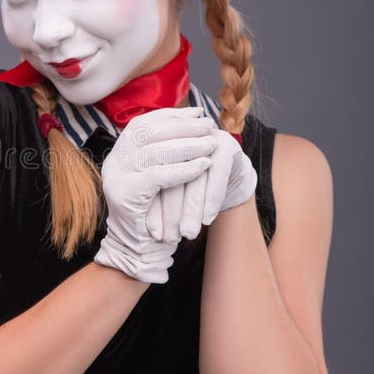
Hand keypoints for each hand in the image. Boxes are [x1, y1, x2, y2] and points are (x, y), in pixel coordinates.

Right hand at [93, 107, 215, 282]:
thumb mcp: (155, 177)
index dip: (171, 116)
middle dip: (183, 127)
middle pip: (149, 133)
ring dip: (188, 145)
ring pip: (155, 151)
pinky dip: (184, 169)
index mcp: (117, 154)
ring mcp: (116, 177)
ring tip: (211, 143)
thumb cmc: (154, 213)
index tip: (197, 113)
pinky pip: (158, 175)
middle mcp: (113, 162)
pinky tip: (203, 165)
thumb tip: (191, 122)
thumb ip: (163, 153)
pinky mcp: (125, 194)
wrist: (136, 251)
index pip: (143, 124)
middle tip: (209, 125)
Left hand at [145, 125, 257, 241]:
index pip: (151, 174)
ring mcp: (203, 136)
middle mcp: (178, 134)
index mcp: (157, 142)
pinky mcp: (225, 143)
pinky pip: (218, 173)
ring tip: (187, 234)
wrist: (227, 180)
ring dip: (191, 209)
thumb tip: (146, 232)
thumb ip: (154, 202)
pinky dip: (212, 199)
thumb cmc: (189, 190)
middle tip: (169, 238)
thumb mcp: (167, 194)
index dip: (152, 206)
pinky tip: (207, 220)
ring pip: (194, 175)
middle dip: (170, 211)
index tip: (153, 234)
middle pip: (171, 173)